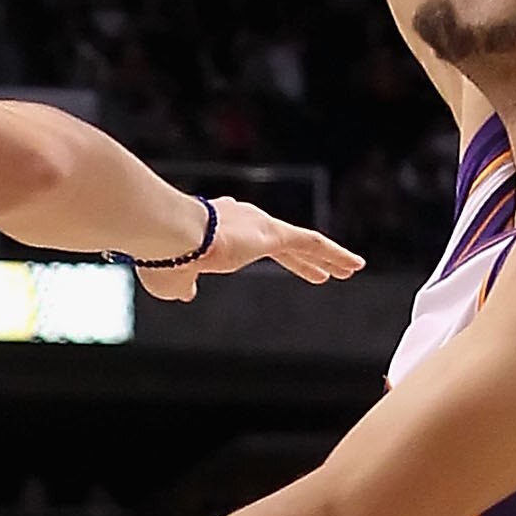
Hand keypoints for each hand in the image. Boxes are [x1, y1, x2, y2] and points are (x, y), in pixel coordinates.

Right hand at [136, 194, 362, 302]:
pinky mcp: (273, 232)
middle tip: (319, 270)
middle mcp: (239, 221)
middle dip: (301, 258)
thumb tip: (185, 293)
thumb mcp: (170, 279)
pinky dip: (335, 254)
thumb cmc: (164, 257)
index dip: (255, 251)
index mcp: (213, 230)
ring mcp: (258, 225)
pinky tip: (352, 265)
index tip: (263, 255)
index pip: (241, 241)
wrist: (168, 234)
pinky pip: (313, 244)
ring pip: (302, 243)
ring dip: (326, 257)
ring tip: (348, 268)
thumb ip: (182, 286)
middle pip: (280, 243)